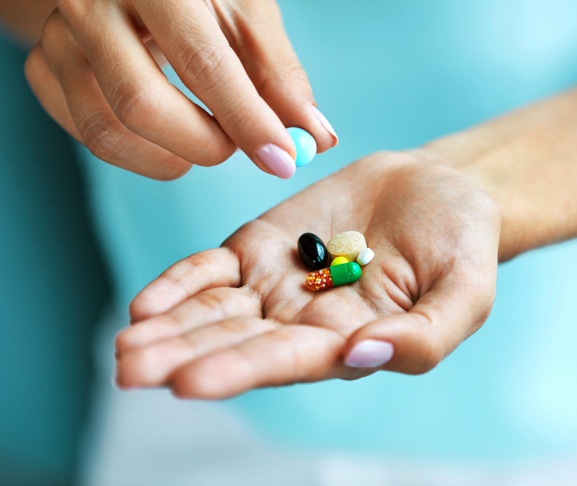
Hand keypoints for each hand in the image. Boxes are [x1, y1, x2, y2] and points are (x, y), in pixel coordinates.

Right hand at [25, 0, 336, 178]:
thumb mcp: (245, 16)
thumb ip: (279, 76)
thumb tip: (316, 138)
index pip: (202, 61)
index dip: (248, 120)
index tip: (283, 161)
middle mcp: (92, 2)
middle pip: (141, 103)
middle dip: (203, 145)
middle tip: (235, 148)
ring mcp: (59, 37)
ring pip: (107, 132)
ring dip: (170, 158)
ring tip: (205, 141)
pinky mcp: (44, 69)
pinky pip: (87, 136)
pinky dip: (138, 154)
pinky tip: (165, 135)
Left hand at [115, 150, 500, 397]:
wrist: (438, 191)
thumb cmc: (461, 245)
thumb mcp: (464, 295)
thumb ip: (423, 337)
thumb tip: (359, 353)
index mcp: (346, 342)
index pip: (286, 361)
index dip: (240, 370)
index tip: (188, 382)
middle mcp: (301, 322)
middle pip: (235, 343)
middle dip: (182, 357)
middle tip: (130, 370)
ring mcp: (275, 284)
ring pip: (213, 312)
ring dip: (169, 327)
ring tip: (124, 345)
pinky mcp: (259, 247)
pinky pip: (212, 269)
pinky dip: (181, 282)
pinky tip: (144, 305)